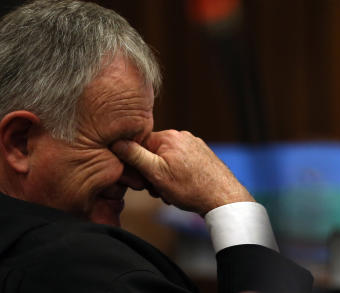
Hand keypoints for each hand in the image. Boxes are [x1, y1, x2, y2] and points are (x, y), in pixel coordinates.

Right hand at [111, 130, 253, 215]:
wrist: (223, 198)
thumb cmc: (190, 188)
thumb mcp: (156, 173)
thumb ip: (135, 155)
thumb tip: (117, 141)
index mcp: (169, 136)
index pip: (139, 144)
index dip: (137, 164)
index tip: (142, 179)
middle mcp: (182, 136)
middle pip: (153, 153)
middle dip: (152, 173)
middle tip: (158, 190)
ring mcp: (193, 145)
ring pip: (166, 161)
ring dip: (163, 177)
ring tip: (171, 192)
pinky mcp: (201, 155)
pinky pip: (180, 163)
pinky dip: (177, 176)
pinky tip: (182, 188)